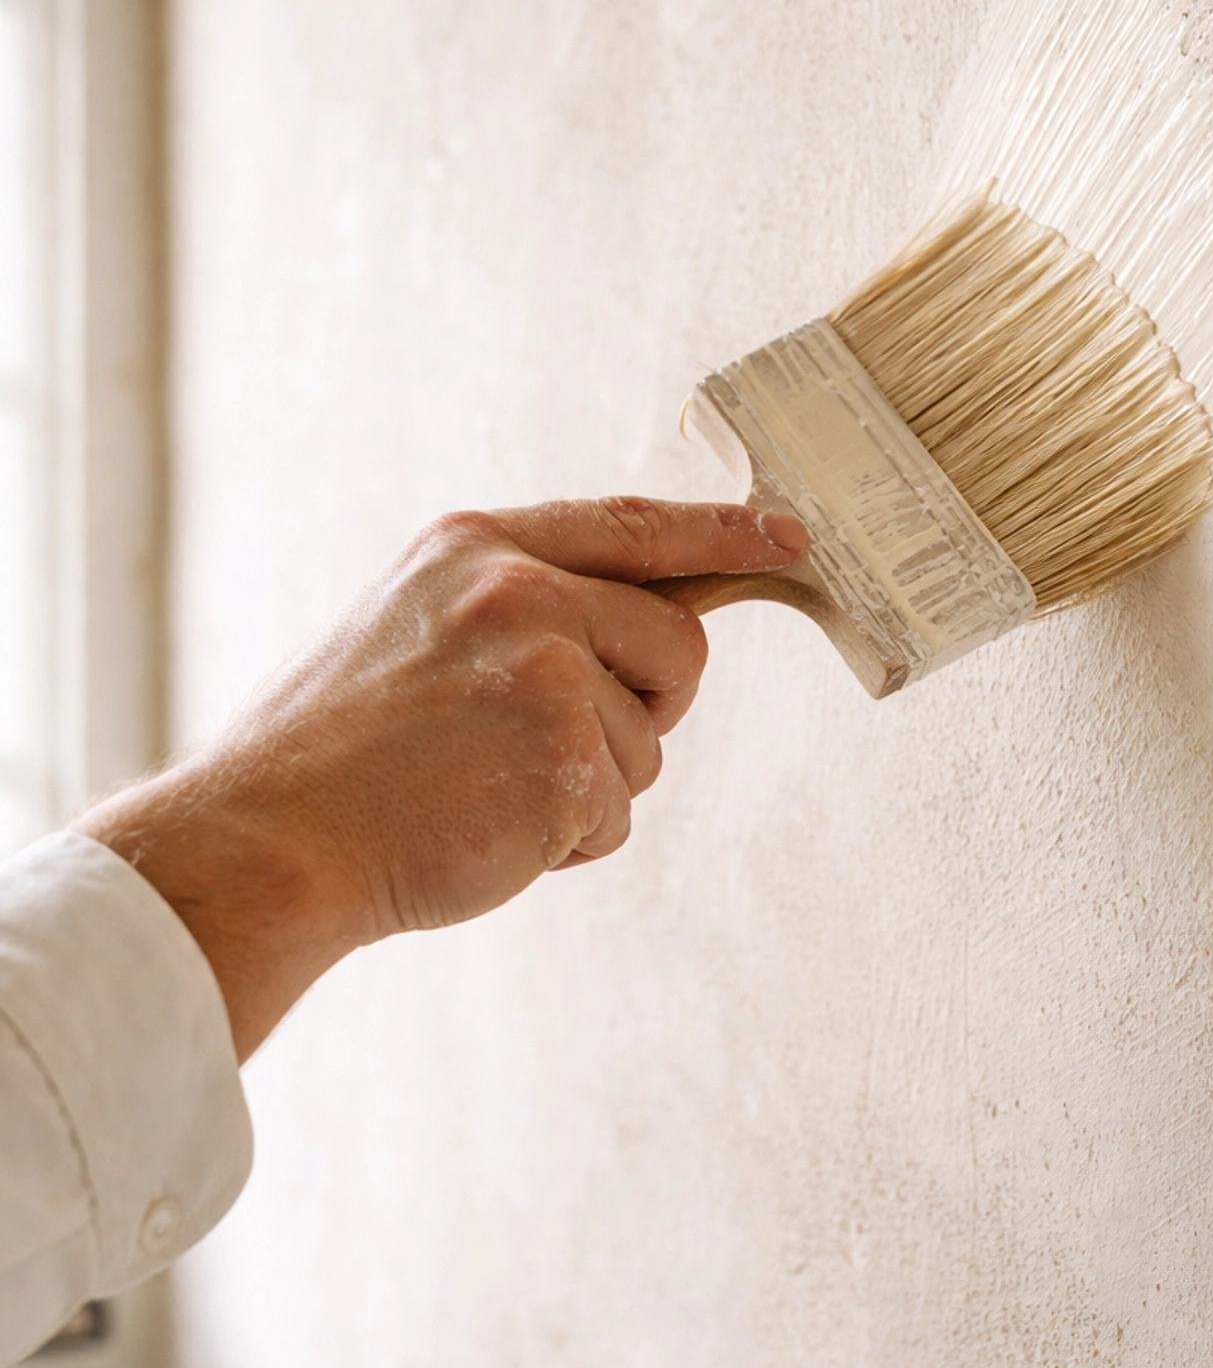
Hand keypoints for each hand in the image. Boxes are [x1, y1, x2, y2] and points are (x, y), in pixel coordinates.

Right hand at [74, 498, 806, 1060]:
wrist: (269, 838)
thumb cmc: (338, 755)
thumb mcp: (417, 628)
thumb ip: (517, 611)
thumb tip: (632, 631)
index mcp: (477, 545)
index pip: (634, 525)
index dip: (722, 532)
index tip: (788, 536)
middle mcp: (520, 589)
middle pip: (677, 645)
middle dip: (645, 709)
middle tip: (546, 749)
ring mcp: (546, 669)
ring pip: (648, 744)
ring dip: (587, 789)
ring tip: (482, 792)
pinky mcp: (565, 756)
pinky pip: (617, 813)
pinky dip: (565, 842)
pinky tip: (484, 830)